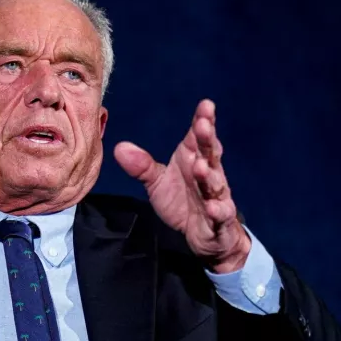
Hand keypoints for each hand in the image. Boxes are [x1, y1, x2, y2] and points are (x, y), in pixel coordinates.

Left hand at [115, 99, 250, 273]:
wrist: (204, 235)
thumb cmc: (183, 200)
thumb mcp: (158, 182)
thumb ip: (142, 165)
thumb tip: (120, 147)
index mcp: (194, 159)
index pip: (199, 138)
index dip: (204, 121)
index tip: (206, 106)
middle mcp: (209, 174)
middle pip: (210, 154)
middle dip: (208, 140)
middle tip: (203, 126)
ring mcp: (217, 196)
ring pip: (215, 183)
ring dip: (209, 175)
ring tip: (200, 166)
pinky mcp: (219, 219)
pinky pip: (220, 214)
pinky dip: (218, 210)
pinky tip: (212, 206)